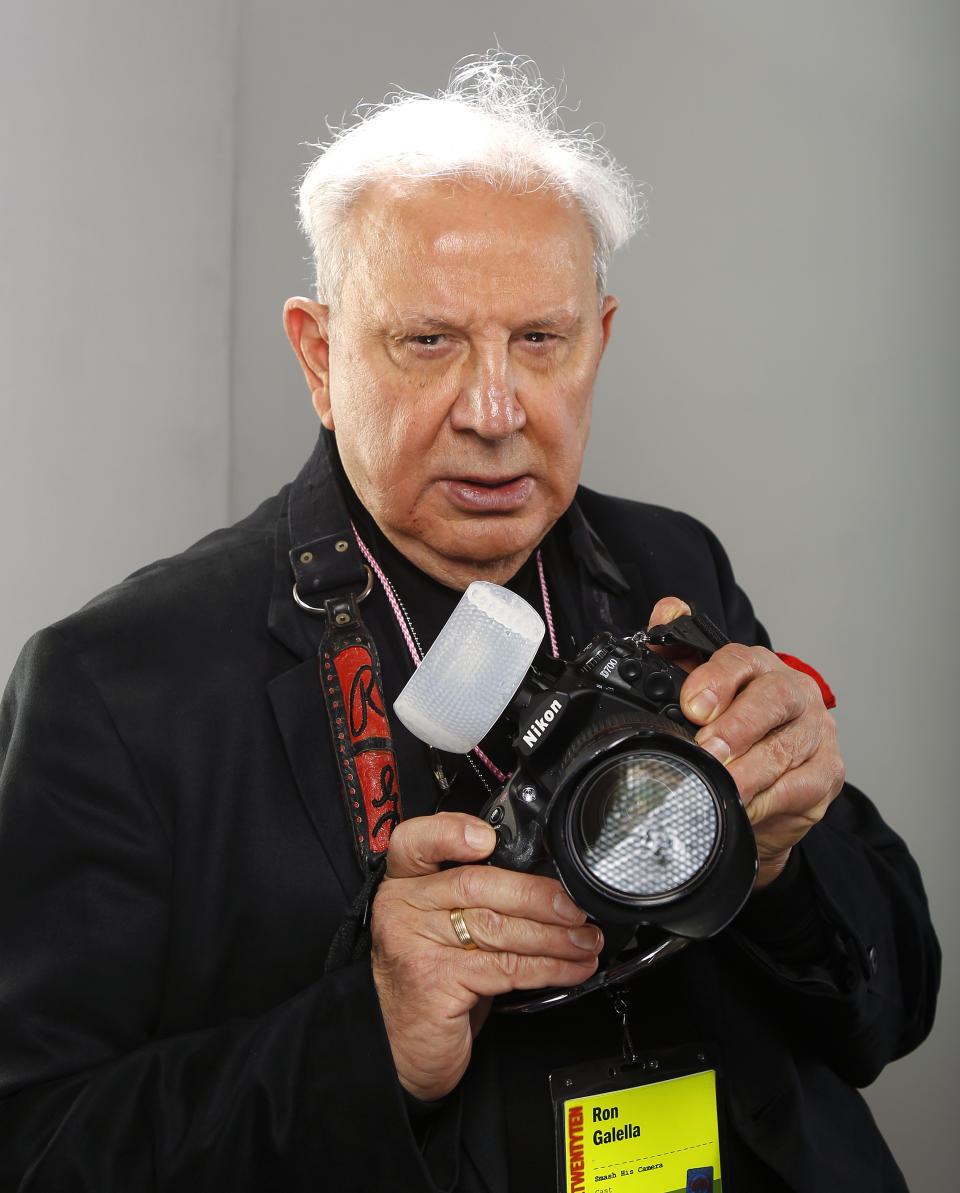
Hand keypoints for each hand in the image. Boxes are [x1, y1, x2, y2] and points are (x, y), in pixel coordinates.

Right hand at [370, 812, 602, 1100]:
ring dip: (553, 936)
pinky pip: (504, 968)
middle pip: (474, 884)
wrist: (396, 1047)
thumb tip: (547, 889)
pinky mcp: (435, 982)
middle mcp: (402, 908)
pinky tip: (571, 968)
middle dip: (535, 896)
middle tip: (574, 908)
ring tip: (585, 941)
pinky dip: (547, 968)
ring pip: (496, 927)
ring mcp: (415, 944)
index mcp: (405, 884)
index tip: (488, 838)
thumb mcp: (441, 931)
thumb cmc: (428, 982)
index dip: (451, 832)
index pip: (416, 841)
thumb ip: (475, 902)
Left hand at [648, 598, 845, 887]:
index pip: (741, 661)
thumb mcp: (694, 685)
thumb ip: (677, 649)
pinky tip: (748, 807)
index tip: (692, 705)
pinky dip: (771, 800)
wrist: (761, 772)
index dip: (717, 680)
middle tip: (708, 750)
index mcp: (757, 666)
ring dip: (751, 770)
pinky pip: (803, 785)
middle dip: (738, 727)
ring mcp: (814, 731)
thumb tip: (666, 610)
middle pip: (774, 699)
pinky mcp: (828, 771)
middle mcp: (793, 691)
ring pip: (787, 747)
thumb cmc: (725, 724)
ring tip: (723, 786)